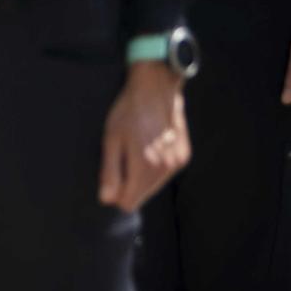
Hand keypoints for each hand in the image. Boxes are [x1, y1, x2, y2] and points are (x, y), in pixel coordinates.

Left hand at [98, 62, 189, 212]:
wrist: (156, 88)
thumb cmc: (129, 111)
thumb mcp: (111, 139)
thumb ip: (110, 172)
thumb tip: (106, 200)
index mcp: (145, 166)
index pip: (129, 202)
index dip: (116, 193)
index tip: (110, 175)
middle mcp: (165, 169)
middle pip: (142, 195)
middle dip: (129, 183)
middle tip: (122, 156)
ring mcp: (177, 163)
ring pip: (154, 185)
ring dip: (142, 175)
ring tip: (136, 148)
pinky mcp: (184, 156)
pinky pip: (165, 173)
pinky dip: (156, 166)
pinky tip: (150, 145)